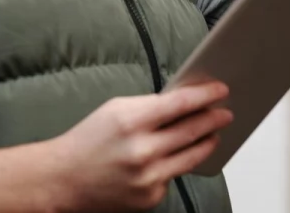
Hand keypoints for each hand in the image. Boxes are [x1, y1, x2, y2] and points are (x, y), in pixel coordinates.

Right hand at [50, 82, 232, 211]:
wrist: (63, 180)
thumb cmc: (88, 141)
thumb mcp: (115, 110)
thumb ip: (150, 107)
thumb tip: (185, 103)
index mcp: (130, 120)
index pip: (180, 104)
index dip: (205, 96)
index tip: (220, 90)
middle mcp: (142, 150)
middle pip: (192, 130)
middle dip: (213, 119)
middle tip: (225, 113)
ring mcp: (147, 177)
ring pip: (191, 157)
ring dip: (207, 142)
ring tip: (214, 133)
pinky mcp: (149, 198)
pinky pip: (173, 177)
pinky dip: (175, 165)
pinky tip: (173, 157)